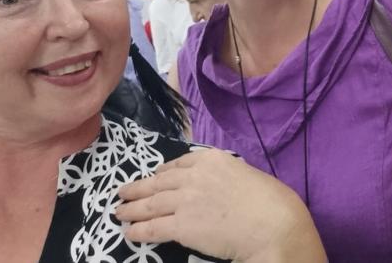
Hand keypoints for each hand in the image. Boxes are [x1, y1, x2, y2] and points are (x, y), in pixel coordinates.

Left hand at [117, 148, 325, 262]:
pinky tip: (130, 233)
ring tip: (119, 212)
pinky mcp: (181, 226)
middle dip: (138, 188)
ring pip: (150, 204)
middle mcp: (194, 175)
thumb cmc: (270, 202)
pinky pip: (152, 227)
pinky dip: (138, 231)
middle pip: (158, 182)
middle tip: (123, 191)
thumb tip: (218, 188)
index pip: (180, 162)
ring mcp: (185, 200)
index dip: (163, 172)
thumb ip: (226, 177)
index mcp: (212, 159)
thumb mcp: (246, 175)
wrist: (272, 224)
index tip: (155, 176)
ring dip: (132, 209)